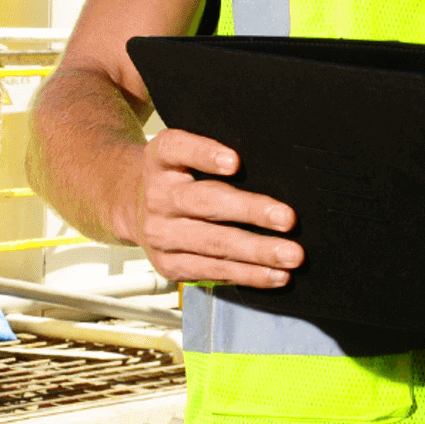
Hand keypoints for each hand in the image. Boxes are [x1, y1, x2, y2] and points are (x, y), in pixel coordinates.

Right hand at [128, 128, 304, 288]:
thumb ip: (214, 152)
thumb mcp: (185, 151)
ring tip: (289, 254)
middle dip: (251, 211)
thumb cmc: (177, 173)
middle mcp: (158, 195)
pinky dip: (248, 274)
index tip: (234, 162)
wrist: (134, 206)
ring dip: (257, 251)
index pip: (178, 149)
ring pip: (214, 244)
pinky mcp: (169, 264)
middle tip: (288, 218)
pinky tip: (274, 274)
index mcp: (161, 157)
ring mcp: (161, 233)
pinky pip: (213, 271)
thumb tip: (272, 162)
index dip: (205, 154)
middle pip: (206, 202)